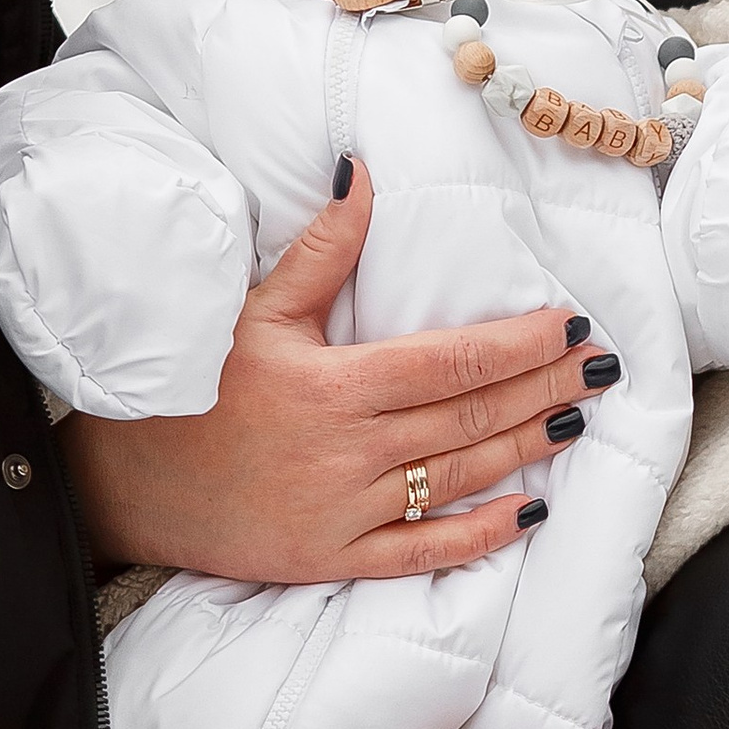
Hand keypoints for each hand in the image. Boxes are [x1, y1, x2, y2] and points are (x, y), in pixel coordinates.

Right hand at [56, 163, 618, 582]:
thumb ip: (318, 249)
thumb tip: (359, 170)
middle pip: (470, 418)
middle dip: (543, 388)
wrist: (125, 486)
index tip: (569, 326)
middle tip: (603, 367)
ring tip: (577, 418)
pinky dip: (478, 536)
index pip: (451, 362)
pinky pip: (421, 552)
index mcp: (333, 385)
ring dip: (526, 447)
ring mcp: (344, 511)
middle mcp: (347, 451)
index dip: (518, 344)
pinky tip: (527, 513)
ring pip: (458, 478)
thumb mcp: (252, 312)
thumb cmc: (192, 390)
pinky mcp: (333, 558)